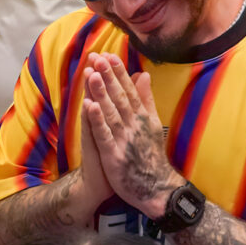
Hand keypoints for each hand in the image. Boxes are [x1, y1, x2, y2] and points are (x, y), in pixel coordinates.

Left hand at [83, 53, 183, 216]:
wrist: (156, 188)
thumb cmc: (151, 156)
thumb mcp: (152, 124)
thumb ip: (146, 99)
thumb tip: (143, 75)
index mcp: (143, 117)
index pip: (129, 90)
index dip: (118, 73)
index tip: (109, 56)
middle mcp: (134, 126)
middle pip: (119, 98)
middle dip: (108, 77)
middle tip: (97, 57)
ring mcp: (124, 140)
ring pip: (111, 112)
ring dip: (101, 93)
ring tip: (91, 74)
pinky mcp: (114, 156)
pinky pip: (104, 135)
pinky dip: (97, 120)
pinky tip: (89, 106)